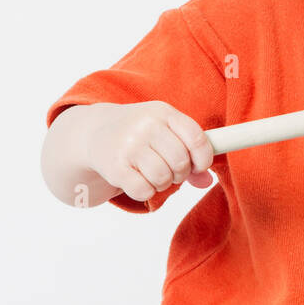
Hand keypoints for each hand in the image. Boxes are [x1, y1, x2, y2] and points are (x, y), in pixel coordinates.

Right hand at [86, 101, 213, 203]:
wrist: (96, 132)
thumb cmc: (141, 135)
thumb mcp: (166, 133)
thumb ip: (190, 154)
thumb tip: (207, 181)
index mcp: (163, 112)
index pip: (197, 139)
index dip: (203, 159)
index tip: (198, 166)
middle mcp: (146, 125)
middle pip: (181, 162)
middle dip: (180, 173)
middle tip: (169, 170)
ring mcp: (129, 145)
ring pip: (163, 178)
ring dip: (162, 184)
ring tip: (153, 174)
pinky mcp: (114, 166)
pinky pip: (143, 190)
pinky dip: (146, 192)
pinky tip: (139, 181)